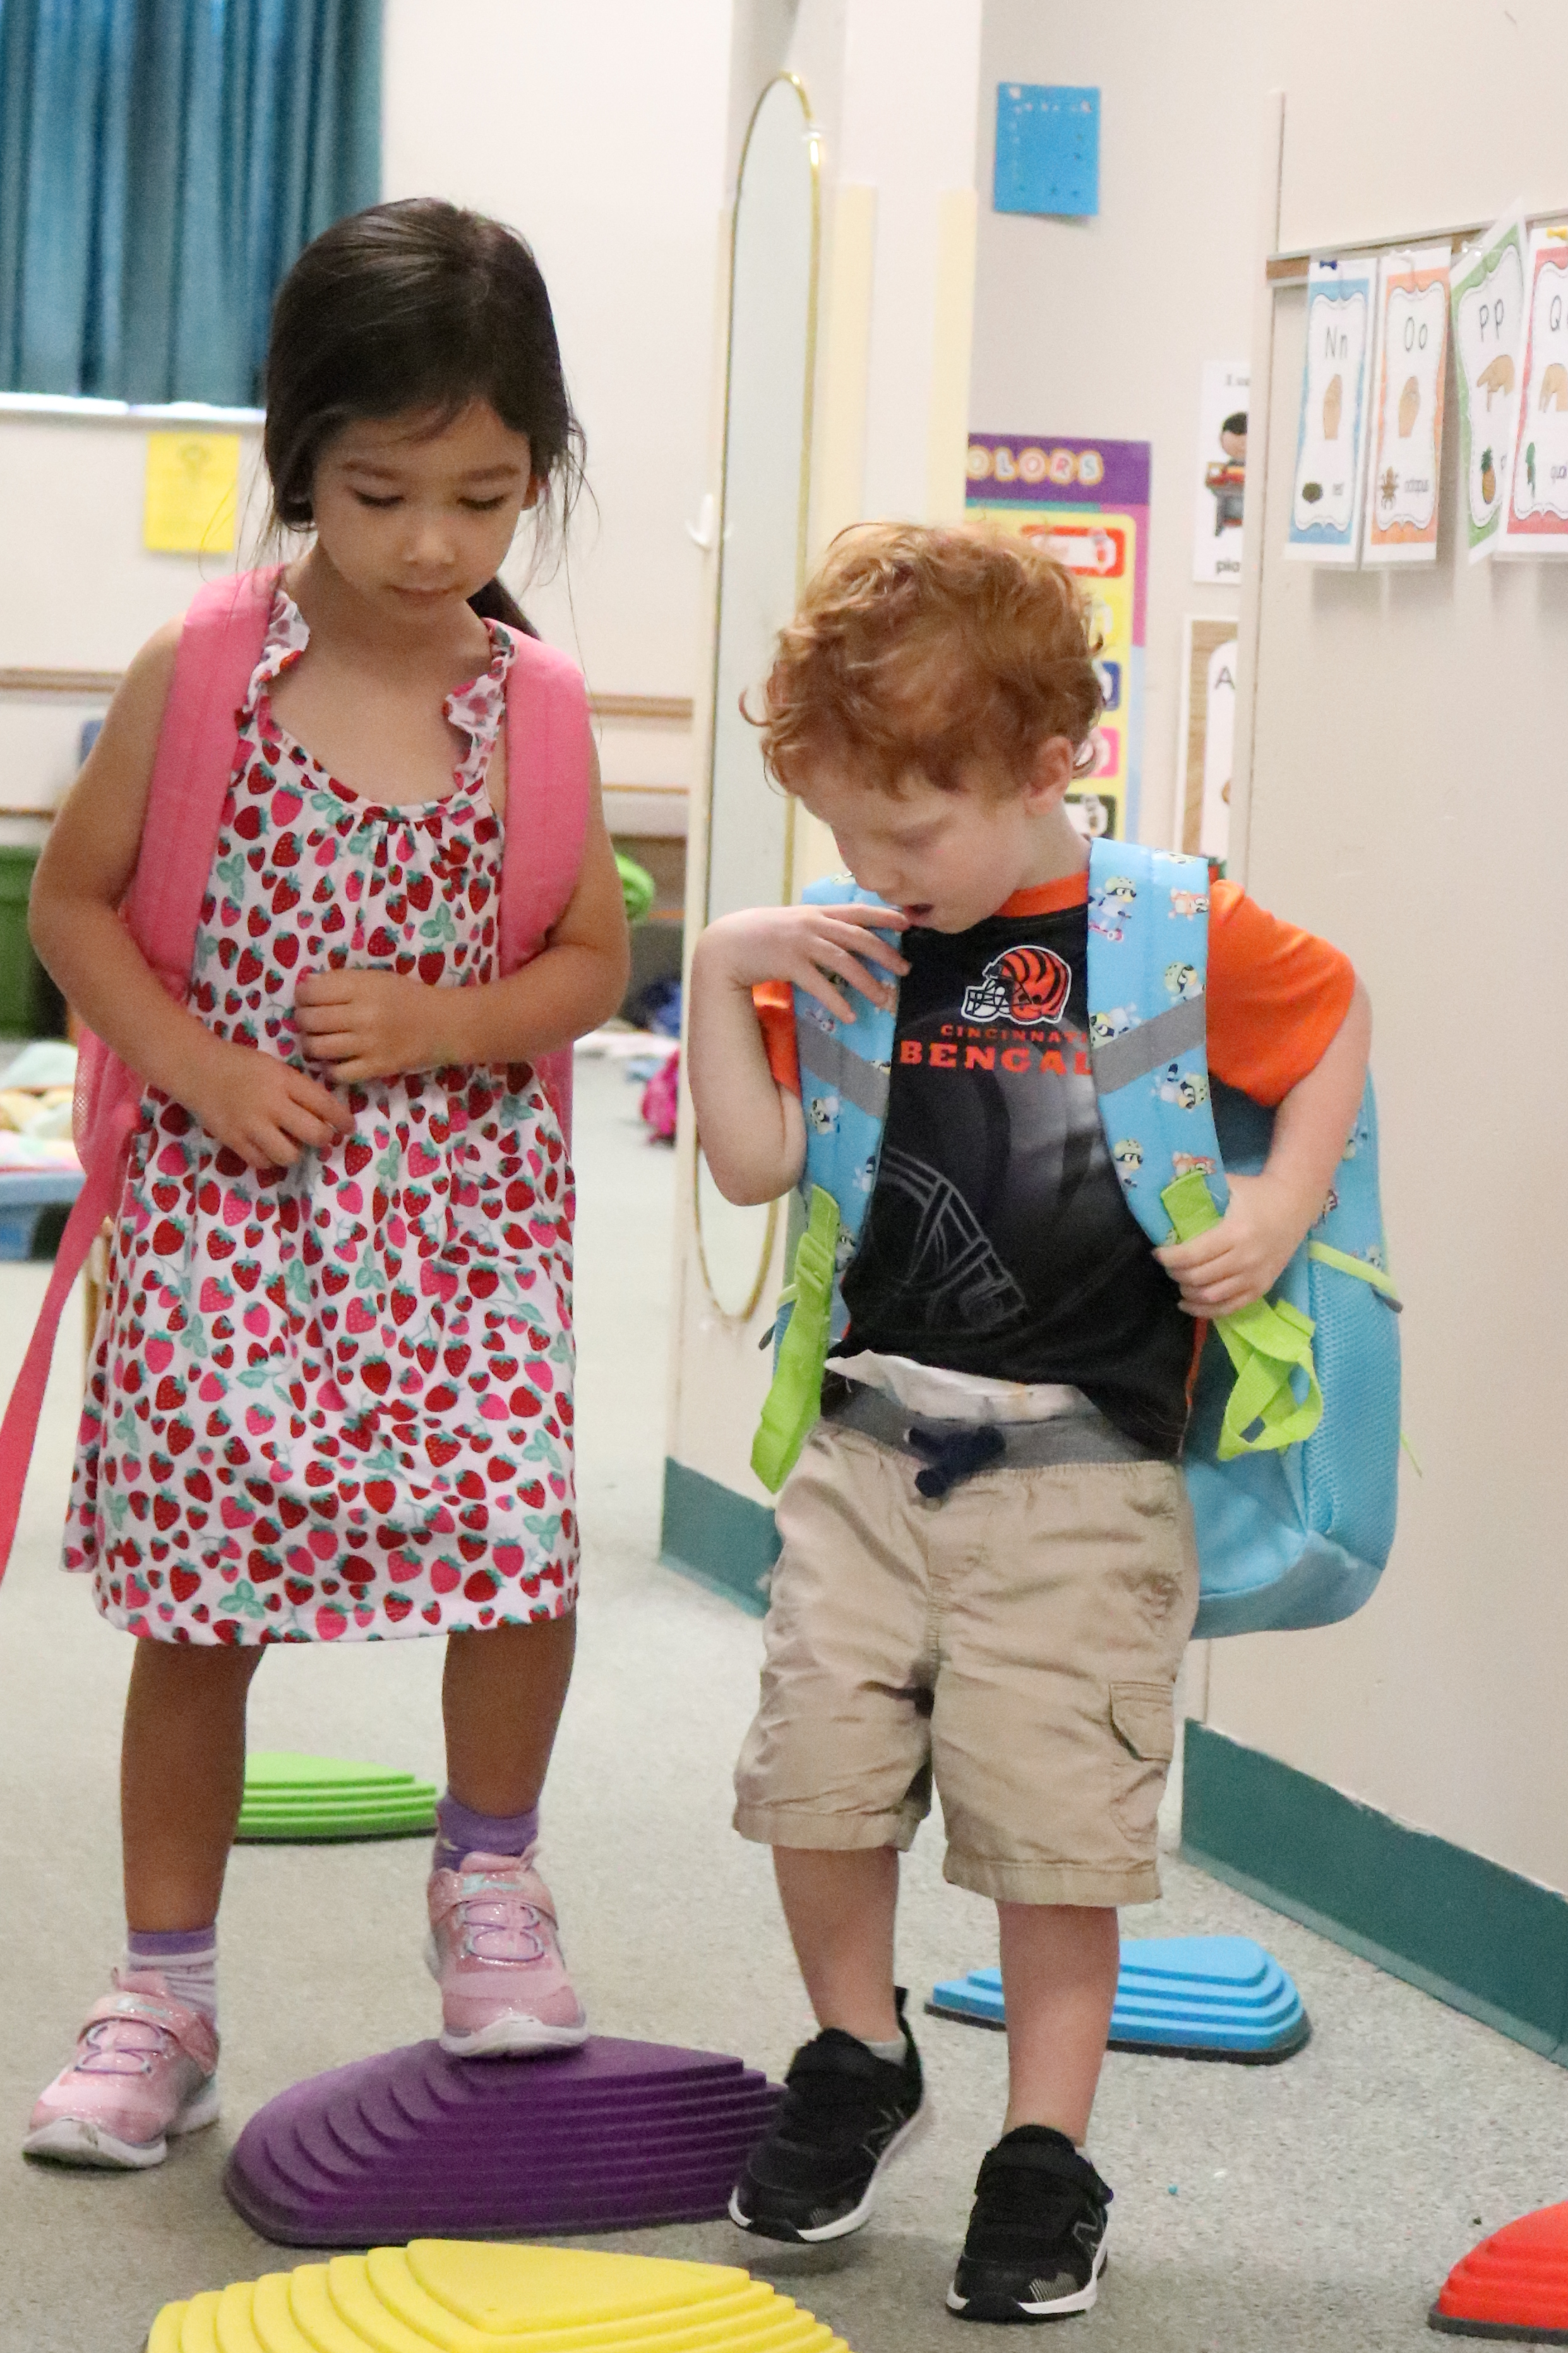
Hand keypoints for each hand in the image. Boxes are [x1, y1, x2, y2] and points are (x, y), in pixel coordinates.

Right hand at [185, 1039, 351, 1172]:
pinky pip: (263, 1162)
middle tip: (321, 1137)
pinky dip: (270, 1159)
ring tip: (292, 1143)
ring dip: (296, 1152)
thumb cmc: (242, 1065)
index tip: (349, 1127)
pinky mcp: (233, 1140)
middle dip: (324, 1139)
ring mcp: (251, 1125)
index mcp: (285, 1080)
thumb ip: (299, 1089)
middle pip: (314, 1134)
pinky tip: (269, 1148)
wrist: (198, 1069)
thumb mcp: (276, 1068)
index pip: (325, 1105)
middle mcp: (271, 1104)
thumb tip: (327, 1115)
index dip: (342, 1120)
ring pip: (290, 1155)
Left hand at [294, 966, 439, 1082]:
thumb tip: (305, 986)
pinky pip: (338, 1073)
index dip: (301, 995)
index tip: (306, 998)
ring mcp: (368, 1044)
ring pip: (317, 1047)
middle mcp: (362, 1015)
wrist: (444, 1024)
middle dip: (301, 1020)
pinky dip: (330, 1069)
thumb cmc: (408, 997)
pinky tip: (335, 1061)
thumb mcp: (376, 978)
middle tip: (308, 1021)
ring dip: (310, 1044)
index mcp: (362, 987)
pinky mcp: (376, 1068)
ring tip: (318, 1041)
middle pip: (309, 1020)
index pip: (311, 992)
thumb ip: (343, 981)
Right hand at [698, 902, 909, 1024]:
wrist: (727, 943)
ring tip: (885, 1001)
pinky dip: (836, 1001)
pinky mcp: (788, 963)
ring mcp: (801, 942)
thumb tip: (846, 939)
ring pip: (844, 962)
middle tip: (905, 970)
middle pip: (858, 937)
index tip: (909, 922)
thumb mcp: (794, 923)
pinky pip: (819, 985)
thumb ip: (819, 927)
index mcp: (817, 912)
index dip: (885, 915)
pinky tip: (849, 1016)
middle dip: (886, 954)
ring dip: (867, 983)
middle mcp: (813, 923)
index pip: (858, 910)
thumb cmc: (762, 935)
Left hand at [1154, 1169, 1316, 1315]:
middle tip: (1167, 1265)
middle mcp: (1246, 1258)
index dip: (1170, 1257)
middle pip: (1199, 1278)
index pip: (1193, 1254)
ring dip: (1188, 1292)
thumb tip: (1163, 1194)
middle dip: (1176, 1273)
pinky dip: (1207, 1310)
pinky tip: (1188, 1304)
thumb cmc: (1257, 1192)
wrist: (1295, 1203)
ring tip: (1178, 1281)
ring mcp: (1256, 1276)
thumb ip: (1198, 1190)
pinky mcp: (1262, 1287)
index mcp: (1235, 1232)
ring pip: (1212, 1296)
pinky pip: (1230, 1307)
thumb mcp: (1228, 1185)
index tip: (1157, 1252)